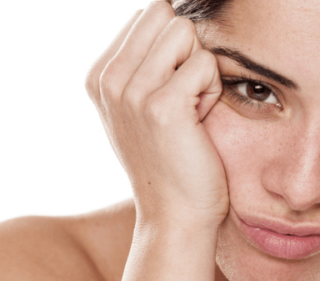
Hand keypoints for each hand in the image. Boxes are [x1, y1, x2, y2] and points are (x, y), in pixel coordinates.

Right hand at [85, 1, 227, 227]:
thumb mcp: (143, 110)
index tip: (171, 94)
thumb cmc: (172, 162)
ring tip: (192, 110)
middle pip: (164, 15)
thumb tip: (173, 23)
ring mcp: (130, 91)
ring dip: (200, 70)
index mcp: (100, 76)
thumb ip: (146, 65)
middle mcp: (108, 80)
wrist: (176, 214)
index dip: (173, 50)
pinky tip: (200, 122)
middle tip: (186, 97)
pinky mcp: (162, 105)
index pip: (149, 16)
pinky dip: (212, 91)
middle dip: (187, 51)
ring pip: (185, 33)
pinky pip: (205, 63)